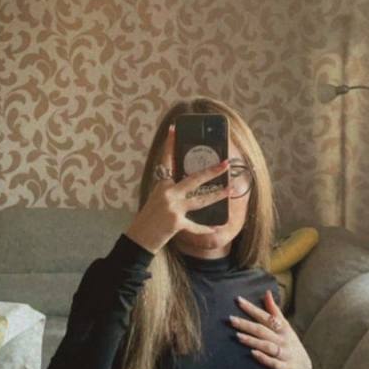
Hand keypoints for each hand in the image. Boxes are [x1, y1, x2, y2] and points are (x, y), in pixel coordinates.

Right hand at [125, 124, 231, 254]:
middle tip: (226, 163)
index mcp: (161, 185)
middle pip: (194, 179)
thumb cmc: (147, 219)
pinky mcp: (177, 223)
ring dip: (218, 195)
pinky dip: (205, 228)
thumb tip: (188, 184)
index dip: (170, 144)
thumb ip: (170, 190)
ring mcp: (173, 208)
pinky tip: (215, 227)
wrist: (138, 239)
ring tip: (231, 190)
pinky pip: (195, 225)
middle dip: (212, 171)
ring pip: (201, 200)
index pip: (166, 160)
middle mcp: (167, 194)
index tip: (174, 129)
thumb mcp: (155, 198)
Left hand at [229, 289, 311, 368]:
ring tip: (237, 336)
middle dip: (247, 324)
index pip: (266, 316)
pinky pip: (274, 363)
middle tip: (230, 319)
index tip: (238, 300)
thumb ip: (274, 311)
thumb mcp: (285, 326)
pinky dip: (264, 358)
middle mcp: (283, 339)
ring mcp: (285, 354)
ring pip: (267, 345)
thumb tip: (266, 293)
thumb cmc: (291, 344)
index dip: (252, 308)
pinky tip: (253, 354)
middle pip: (263, 330)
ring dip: (252, 340)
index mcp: (283, 328)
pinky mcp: (287, 368)